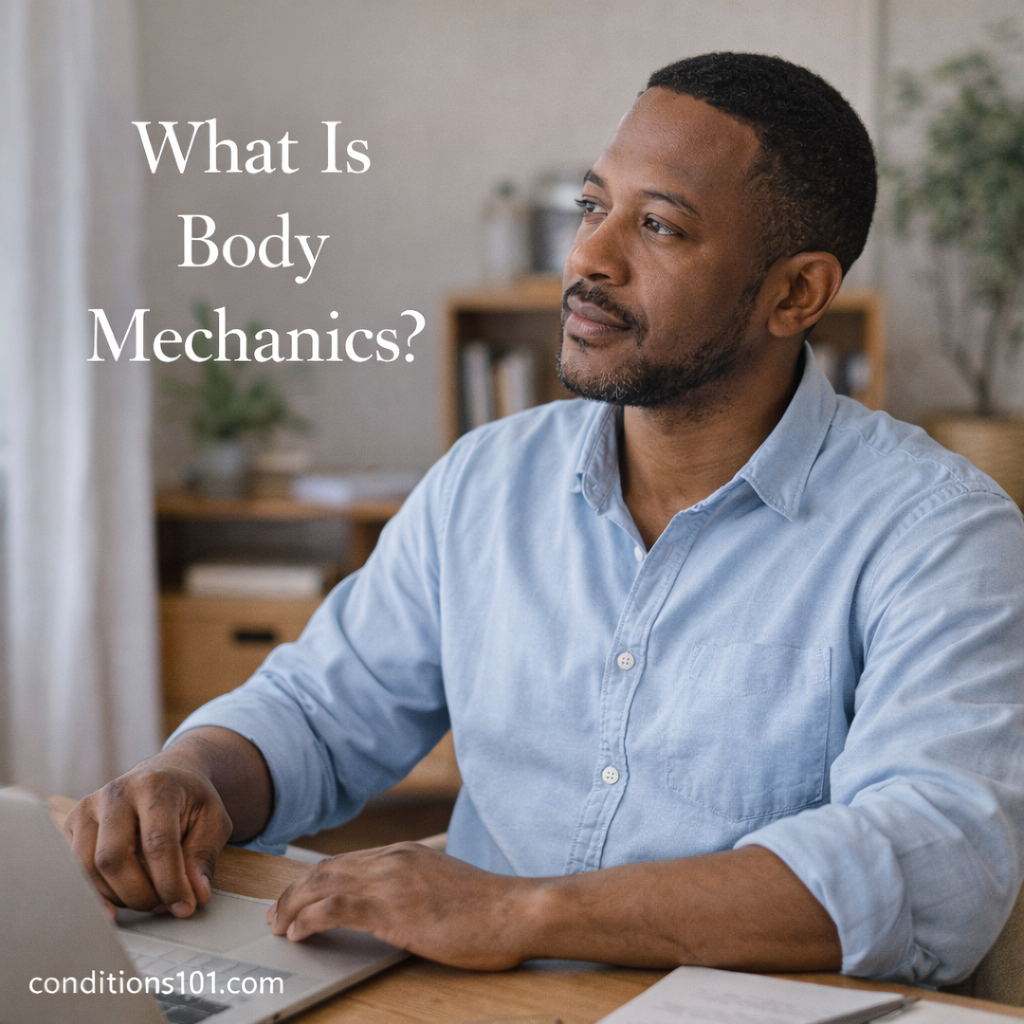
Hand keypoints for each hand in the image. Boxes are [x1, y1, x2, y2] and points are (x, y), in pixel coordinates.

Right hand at [63, 758, 232, 918]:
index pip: (157, 842)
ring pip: (88, 869)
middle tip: (163, 904)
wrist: (165, 776)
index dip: (170, 882)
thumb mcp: (213, 819)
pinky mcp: (71, 824)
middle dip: (139, 894)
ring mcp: (88, 808)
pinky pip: (74, 870)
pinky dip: (97, 893)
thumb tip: (196, 895)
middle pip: (113, 858)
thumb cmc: (189, 799)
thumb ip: (204, 856)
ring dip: (118, 896)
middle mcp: (116, 793)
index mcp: (155, 786)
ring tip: (147, 897)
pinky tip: (118, 899)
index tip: (183, 907)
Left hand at [269, 842, 534, 969]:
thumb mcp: (441, 888)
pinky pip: (336, 908)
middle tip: (277, 913)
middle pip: (327, 869)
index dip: (314, 880)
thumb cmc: (487, 909)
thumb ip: (412, 889)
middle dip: (295, 891)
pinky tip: (298, 932)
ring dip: (293, 905)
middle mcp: (393, 859)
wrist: (515, 911)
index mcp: (405, 854)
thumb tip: (390, 910)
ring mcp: (392, 880)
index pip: (345, 862)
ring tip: (279, 925)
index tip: (298, 897)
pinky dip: (309, 919)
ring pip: (324, 885)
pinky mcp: (393, 908)